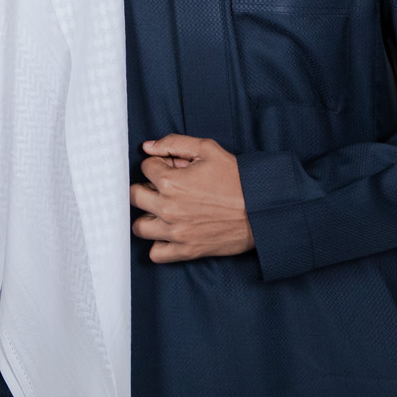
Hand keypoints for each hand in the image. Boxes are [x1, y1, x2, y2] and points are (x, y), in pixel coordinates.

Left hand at [129, 134, 253, 262]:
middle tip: (162, 188)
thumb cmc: (237, 178)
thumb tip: (148, 147)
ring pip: (140, 227)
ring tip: (161, 211)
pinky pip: (156, 253)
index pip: (145, 168)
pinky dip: (158, 245)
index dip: (157, 165)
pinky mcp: (186, 250)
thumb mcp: (207, 150)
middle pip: (135, 196)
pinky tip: (168, 233)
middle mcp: (168, 207)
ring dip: (147, 217)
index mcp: (170, 181)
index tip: (170, 169)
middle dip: (146, 188)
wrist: (261, 209)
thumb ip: (174, 143)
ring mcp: (176, 231)